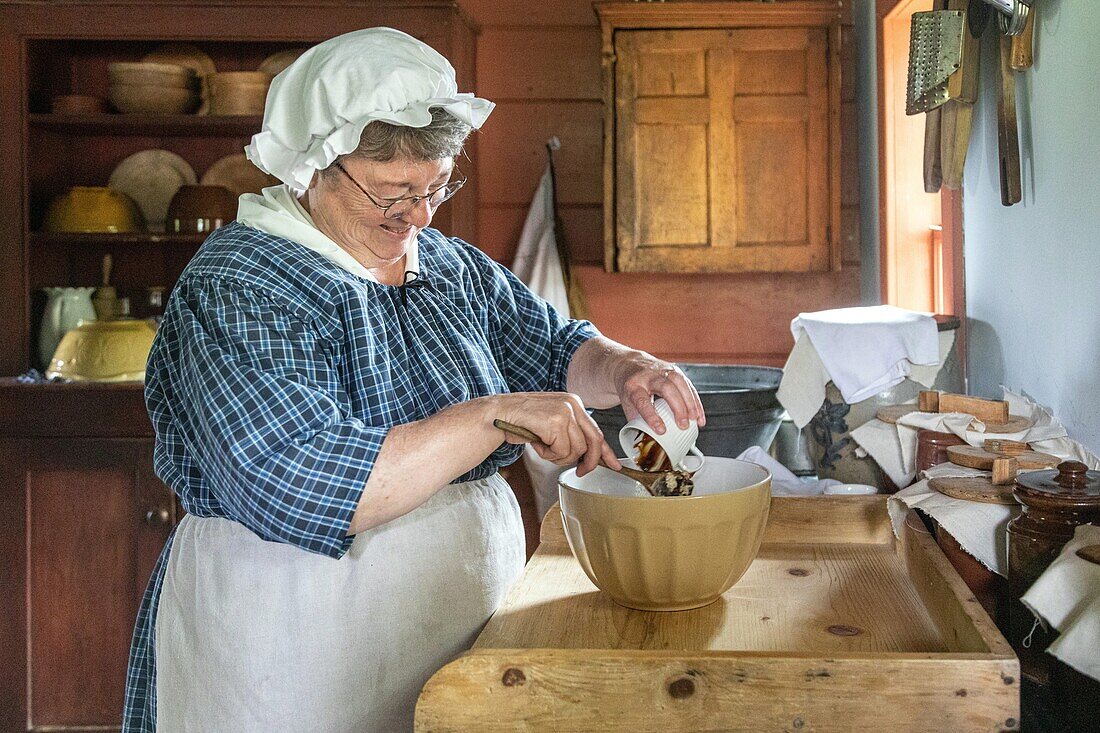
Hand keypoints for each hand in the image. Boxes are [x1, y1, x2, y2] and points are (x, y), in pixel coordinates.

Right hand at [491, 392, 620, 475]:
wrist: (497, 414)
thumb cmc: (522, 421)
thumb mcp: (552, 424)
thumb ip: (571, 434)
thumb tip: (589, 457)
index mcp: (574, 402)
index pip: (596, 430)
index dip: (606, 451)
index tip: (613, 464)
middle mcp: (573, 404)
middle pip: (594, 441)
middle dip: (589, 462)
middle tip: (580, 472)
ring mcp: (565, 412)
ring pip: (576, 450)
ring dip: (558, 457)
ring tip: (543, 447)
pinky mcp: (556, 422)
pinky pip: (561, 451)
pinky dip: (548, 454)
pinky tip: (537, 443)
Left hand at [612, 352, 705, 434]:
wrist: (630, 365)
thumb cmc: (630, 388)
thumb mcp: (627, 404)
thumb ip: (637, 422)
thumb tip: (648, 442)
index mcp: (633, 385)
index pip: (642, 400)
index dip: (652, 416)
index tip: (661, 430)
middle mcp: (649, 376)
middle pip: (666, 388)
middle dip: (678, 407)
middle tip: (683, 425)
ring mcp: (663, 371)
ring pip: (680, 383)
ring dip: (691, 403)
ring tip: (695, 420)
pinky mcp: (675, 371)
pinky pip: (689, 386)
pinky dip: (696, 402)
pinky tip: (699, 415)